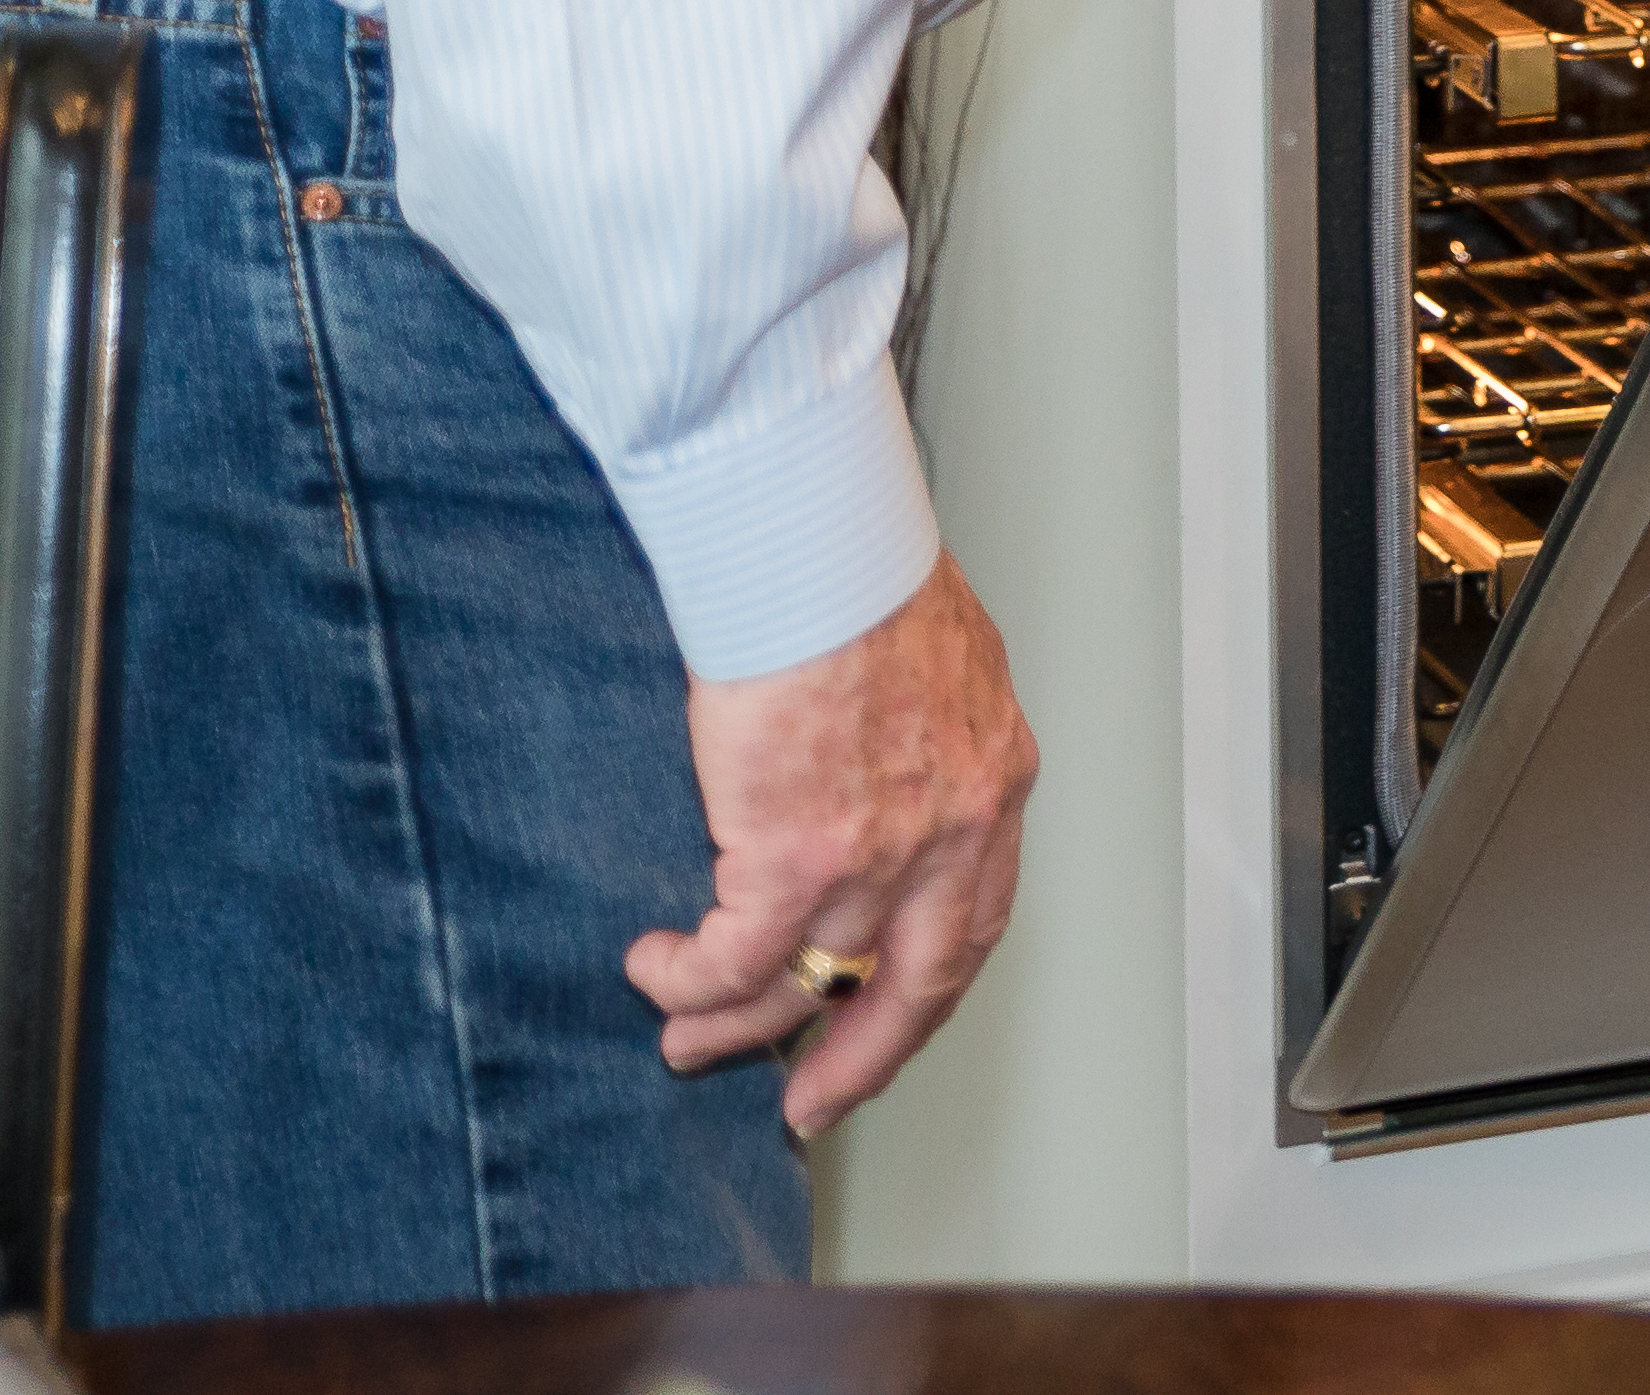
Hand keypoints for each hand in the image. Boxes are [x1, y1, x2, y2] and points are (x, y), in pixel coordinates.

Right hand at [628, 555, 1037, 1137]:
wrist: (822, 545)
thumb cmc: (863, 575)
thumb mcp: (938, 663)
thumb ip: (922, 734)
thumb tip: (883, 767)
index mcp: (992, 779)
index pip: (976, 917)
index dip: (926, 985)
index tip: (887, 1024)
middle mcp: (955, 830)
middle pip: (918, 985)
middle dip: (862, 1057)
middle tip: (811, 1103)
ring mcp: (881, 854)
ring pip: (810, 983)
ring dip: (741, 1024)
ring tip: (687, 1040)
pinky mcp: (795, 856)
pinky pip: (737, 957)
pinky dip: (691, 979)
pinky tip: (657, 971)